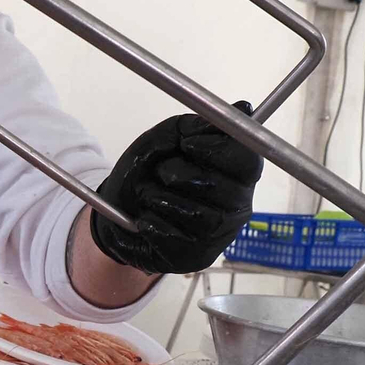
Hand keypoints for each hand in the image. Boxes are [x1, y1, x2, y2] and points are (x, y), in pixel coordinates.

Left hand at [89, 102, 263, 276]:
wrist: (115, 212)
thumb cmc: (147, 172)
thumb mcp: (165, 139)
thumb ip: (197, 126)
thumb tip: (243, 107)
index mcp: (237, 174)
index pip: (249, 160)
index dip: (219, 151)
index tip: (188, 145)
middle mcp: (237, 206)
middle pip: (224, 189)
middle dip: (180, 174)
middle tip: (161, 172)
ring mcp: (219, 236)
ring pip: (199, 215)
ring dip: (161, 198)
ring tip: (147, 194)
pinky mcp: (196, 257)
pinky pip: (176, 239)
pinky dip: (151, 223)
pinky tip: (145, 219)